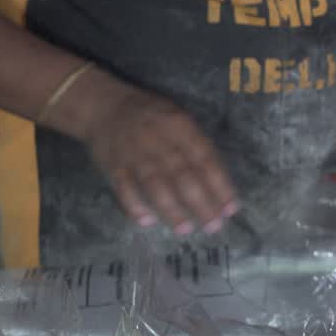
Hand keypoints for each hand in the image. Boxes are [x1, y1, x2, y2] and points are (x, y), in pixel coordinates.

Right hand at [82, 86, 237, 234]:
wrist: (104, 106)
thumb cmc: (152, 117)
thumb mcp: (180, 120)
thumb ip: (197, 148)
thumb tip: (219, 184)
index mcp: (180, 127)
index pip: (205, 159)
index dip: (220, 185)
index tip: (231, 208)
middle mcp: (158, 140)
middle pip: (183, 176)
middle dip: (201, 203)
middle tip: (214, 225)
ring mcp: (134, 153)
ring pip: (155, 185)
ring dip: (172, 210)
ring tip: (186, 229)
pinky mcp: (114, 165)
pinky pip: (125, 189)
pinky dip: (135, 206)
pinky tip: (147, 221)